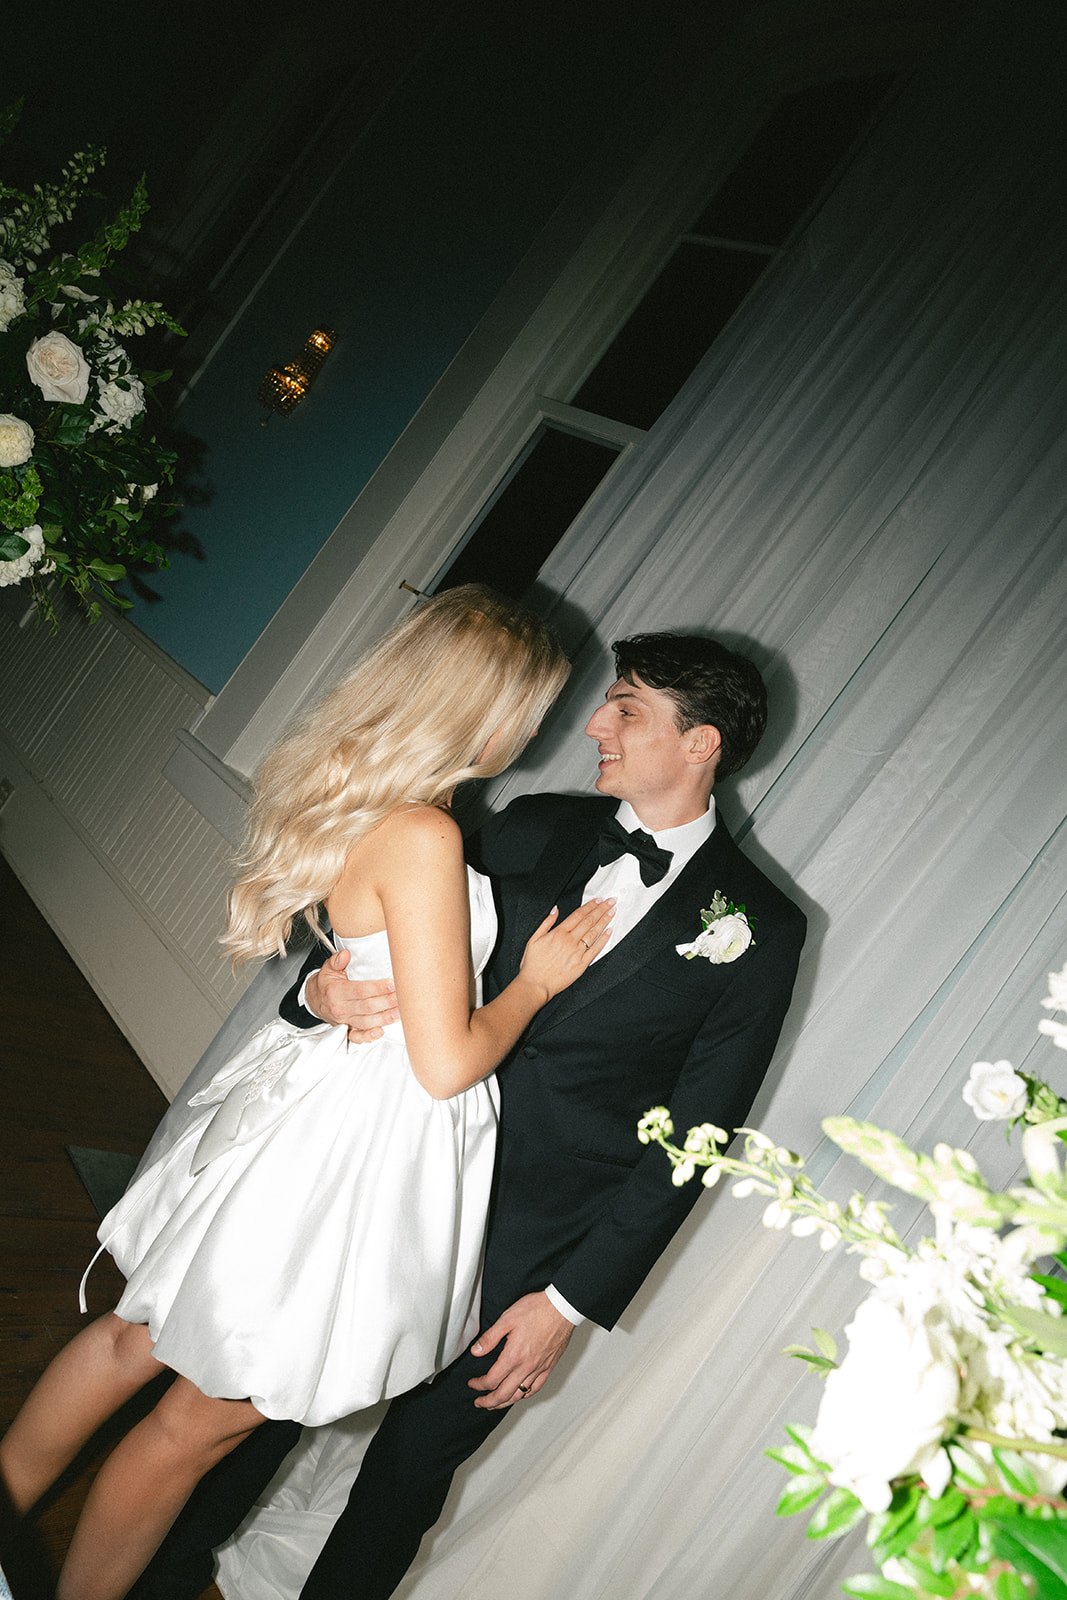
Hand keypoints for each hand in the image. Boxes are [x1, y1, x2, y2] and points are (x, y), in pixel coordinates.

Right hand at [305, 952, 399, 1041]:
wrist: (314, 1000)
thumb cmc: (325, 984)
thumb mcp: (328, 969)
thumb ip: (337, 961)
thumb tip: (345, 954)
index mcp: (336, 992)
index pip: (360, 990)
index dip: (378, 988)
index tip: (392, 984)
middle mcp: (340, 1008)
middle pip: (368, 1007)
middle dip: (387, 1002)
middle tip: (402, 997)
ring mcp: (344, 1021)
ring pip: (367, 1022)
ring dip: (385, 1018)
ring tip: (399, 1013)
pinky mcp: (347, 1030)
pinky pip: (357, 1037)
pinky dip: (369, 1037)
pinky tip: (380, 1032)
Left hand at [468, 1293, 574, 1408]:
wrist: (562, 1308)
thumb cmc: (537, 1309)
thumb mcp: (507, 1318)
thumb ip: (490, 1338)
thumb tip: (476, 1351)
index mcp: (513, 1356)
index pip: (491, 1380)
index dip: (478, 1384)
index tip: (472, 1383)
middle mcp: (526, 1367)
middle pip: (504, 1395)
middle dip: (488, 1402)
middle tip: (479, 1402)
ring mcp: (539, 1369)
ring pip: (519, 1395)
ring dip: (504, 1403)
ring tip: (495, 1404)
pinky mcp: (549, 1367)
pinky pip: (536, 1388)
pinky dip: (525, 1396)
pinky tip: (520, 1394)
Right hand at [519, 899, 613, 1002]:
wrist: (535, 984)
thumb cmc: (533, 964)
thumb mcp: (533, 939)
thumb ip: (546, 923)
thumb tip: (555, 910)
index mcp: (558, 933)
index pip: (578, 915)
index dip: (590, 906)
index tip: (598, 900)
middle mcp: (569, 941)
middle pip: (589, 921)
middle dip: (601, 909)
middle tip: (611, 901)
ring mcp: (576, 953)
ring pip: (594, 933)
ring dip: (604, 921)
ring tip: (612, 912)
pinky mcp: (581, 965)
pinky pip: (595, 950)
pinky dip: (603, 940)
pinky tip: (610, 932)